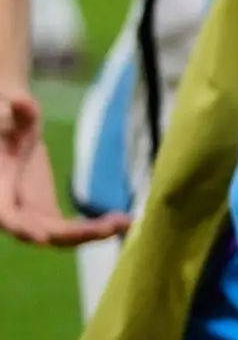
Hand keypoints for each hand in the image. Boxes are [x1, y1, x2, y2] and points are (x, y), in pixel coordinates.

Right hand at [0, 86, 124, 247]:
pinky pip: (70, 229)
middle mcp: (13, 209)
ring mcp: (31, 215)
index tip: (43, 238)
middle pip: (41, 231)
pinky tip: (123, 221)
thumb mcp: (14, 116)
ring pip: (60, 235)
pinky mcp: (46, 213)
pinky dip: (94, 228)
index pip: (5, 216)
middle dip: (74, 234)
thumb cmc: (8, 123)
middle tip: (110, 227)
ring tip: (125, 222)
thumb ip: (21, 114)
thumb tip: (21, 100)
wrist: (11, 132)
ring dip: (91, 234)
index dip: (21, 228)